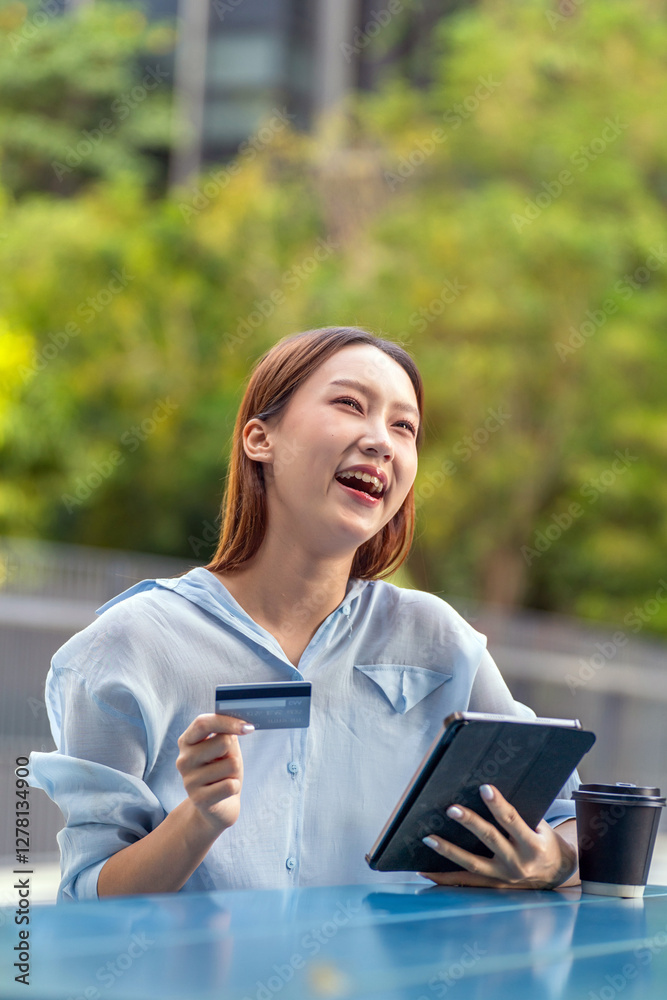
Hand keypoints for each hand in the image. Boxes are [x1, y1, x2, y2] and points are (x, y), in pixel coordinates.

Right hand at [176, 713, 253, 834]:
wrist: (217, 807)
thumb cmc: (222, 771)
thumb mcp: (225, 749)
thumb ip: (227, 733)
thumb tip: (240, 724)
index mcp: (187, 741)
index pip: (203, 723)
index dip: (227, 722)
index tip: (248, 727)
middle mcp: (183, 759)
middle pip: (223, 742)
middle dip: (234, 753)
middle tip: (226, 764)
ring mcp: (189, 780)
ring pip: (232, 764)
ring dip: (235, 772)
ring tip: (224, 779)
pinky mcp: (199, 799)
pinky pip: (231, 785)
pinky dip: (235, 787)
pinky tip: (224, 792)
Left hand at [419, 784, 577, 889]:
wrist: (557, 875)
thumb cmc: (545, 843)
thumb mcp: (541, 827)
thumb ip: (518, 815)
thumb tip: (487, 793)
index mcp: (532, 845)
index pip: (512, 821)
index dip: (498, 804)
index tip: (484, 788)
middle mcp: (518, 863)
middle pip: (490, 839)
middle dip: (470, 823)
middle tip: (451, 809)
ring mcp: (504, 877)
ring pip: (472, 863)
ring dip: (449, 850)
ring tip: (428, 839)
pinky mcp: (494, 885)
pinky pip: (465, 882)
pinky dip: (444, 877)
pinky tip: (425, 870)